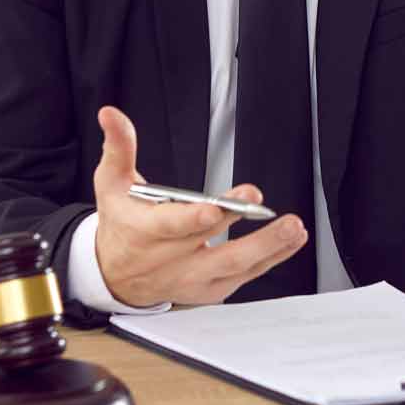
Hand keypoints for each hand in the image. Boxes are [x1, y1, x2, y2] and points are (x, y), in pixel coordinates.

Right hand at [91, 106, 308, 306]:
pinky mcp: (208, 289)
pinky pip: (243, 277)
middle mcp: (168, 260)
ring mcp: (190, 279)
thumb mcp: (111, 183)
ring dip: (267, 247)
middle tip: (262, 204)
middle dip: (238, 225)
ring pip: (232, 266)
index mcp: (144, 232)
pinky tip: (290, 242)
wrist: (116, 274)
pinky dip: (270, 260)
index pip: (169, 227)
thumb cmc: (121, 224)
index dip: (192, 220)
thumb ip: (119, 147)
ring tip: (293, 228)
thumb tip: (111, 114)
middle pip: (208, 246)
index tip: (214, 208)